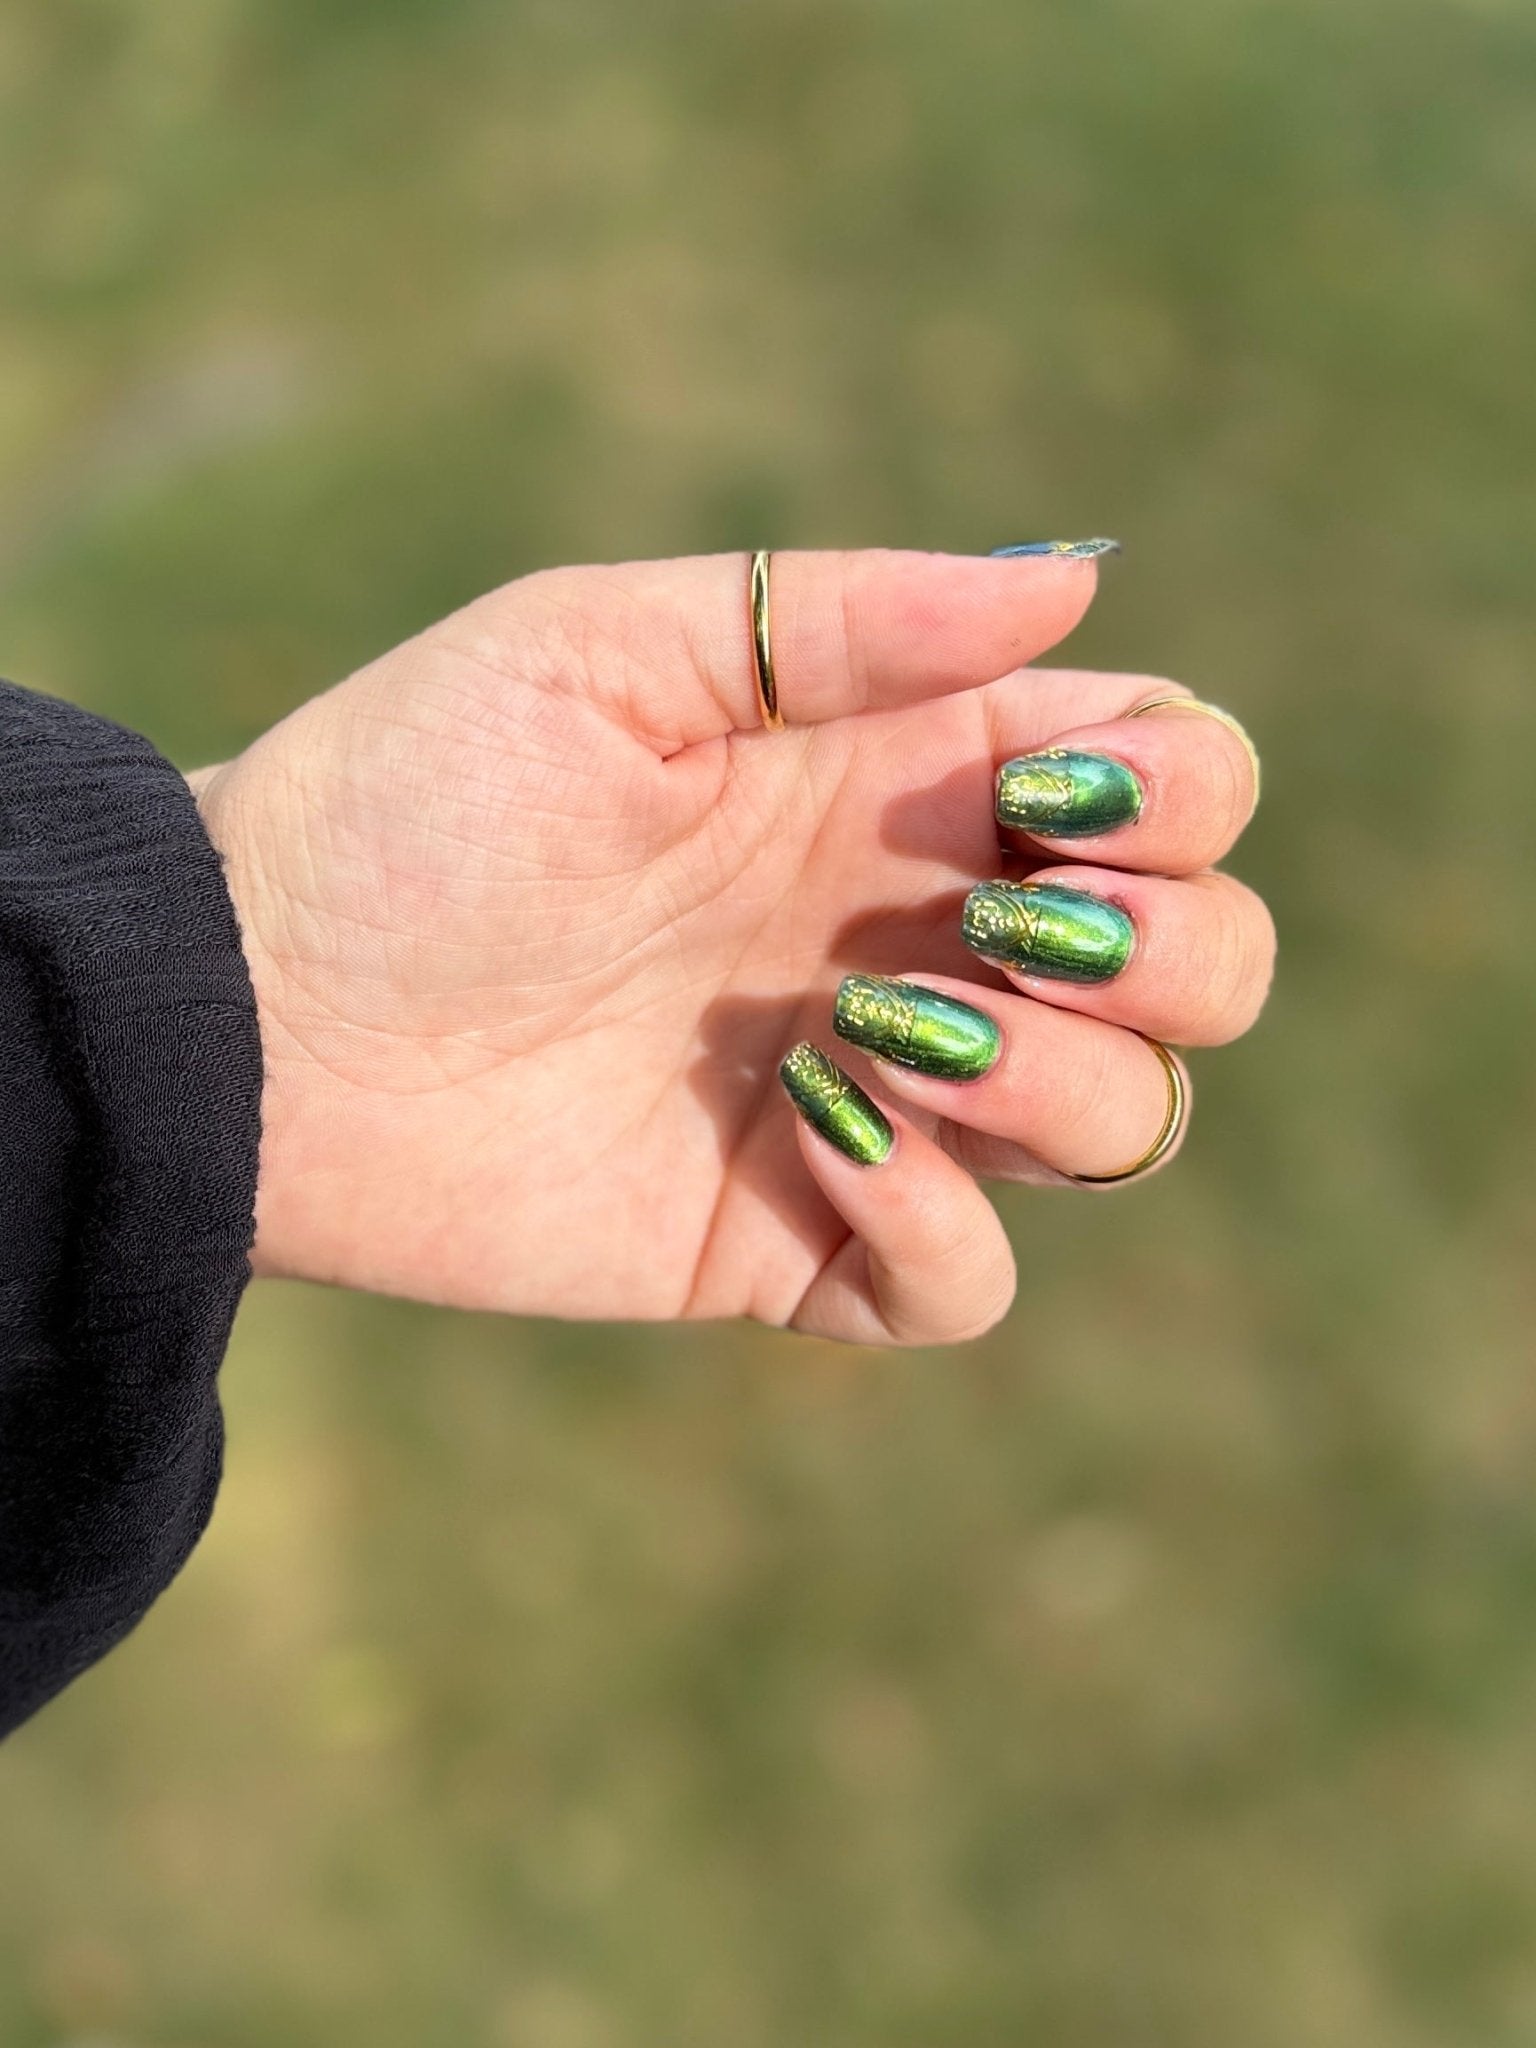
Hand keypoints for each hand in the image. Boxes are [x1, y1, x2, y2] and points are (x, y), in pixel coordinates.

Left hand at [190, 549, 1271, 1345]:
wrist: (256, 1011)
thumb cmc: (412, 799)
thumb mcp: (607, 649)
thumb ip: (841, 615)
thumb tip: (1078, 583)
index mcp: (900, 778)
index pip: (1169, 780)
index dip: (1179, 793)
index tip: (1040, 801)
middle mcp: (919, 934)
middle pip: (1201, 964)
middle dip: (1174, 954)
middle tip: (1007, 933)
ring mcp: (878, 1096)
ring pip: (1126, 1128)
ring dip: (1067, 1090)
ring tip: (878, 1037)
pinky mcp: (796, 1239)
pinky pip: (968, 1288)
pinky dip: (943, 1234)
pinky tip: (817, 1150)